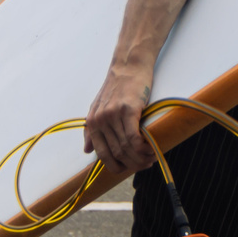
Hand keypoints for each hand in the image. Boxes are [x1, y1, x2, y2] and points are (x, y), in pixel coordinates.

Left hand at [82, 61, 155, 177]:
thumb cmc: (117, 88)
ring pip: (126, 148)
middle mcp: (100, 120)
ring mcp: (113, 115)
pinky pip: (133, 137)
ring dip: (140, 158)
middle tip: (144, 165)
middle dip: (132, 164)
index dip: (115, 166)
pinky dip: (142, 148)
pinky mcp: (128, 110)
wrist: (129, 66)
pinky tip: (150, 150)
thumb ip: (91, 130)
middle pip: (116, 153)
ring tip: (150, 159)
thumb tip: (86, 150)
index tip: (128, 170)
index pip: (102, 154)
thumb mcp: (98, 107)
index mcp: (92, 122)